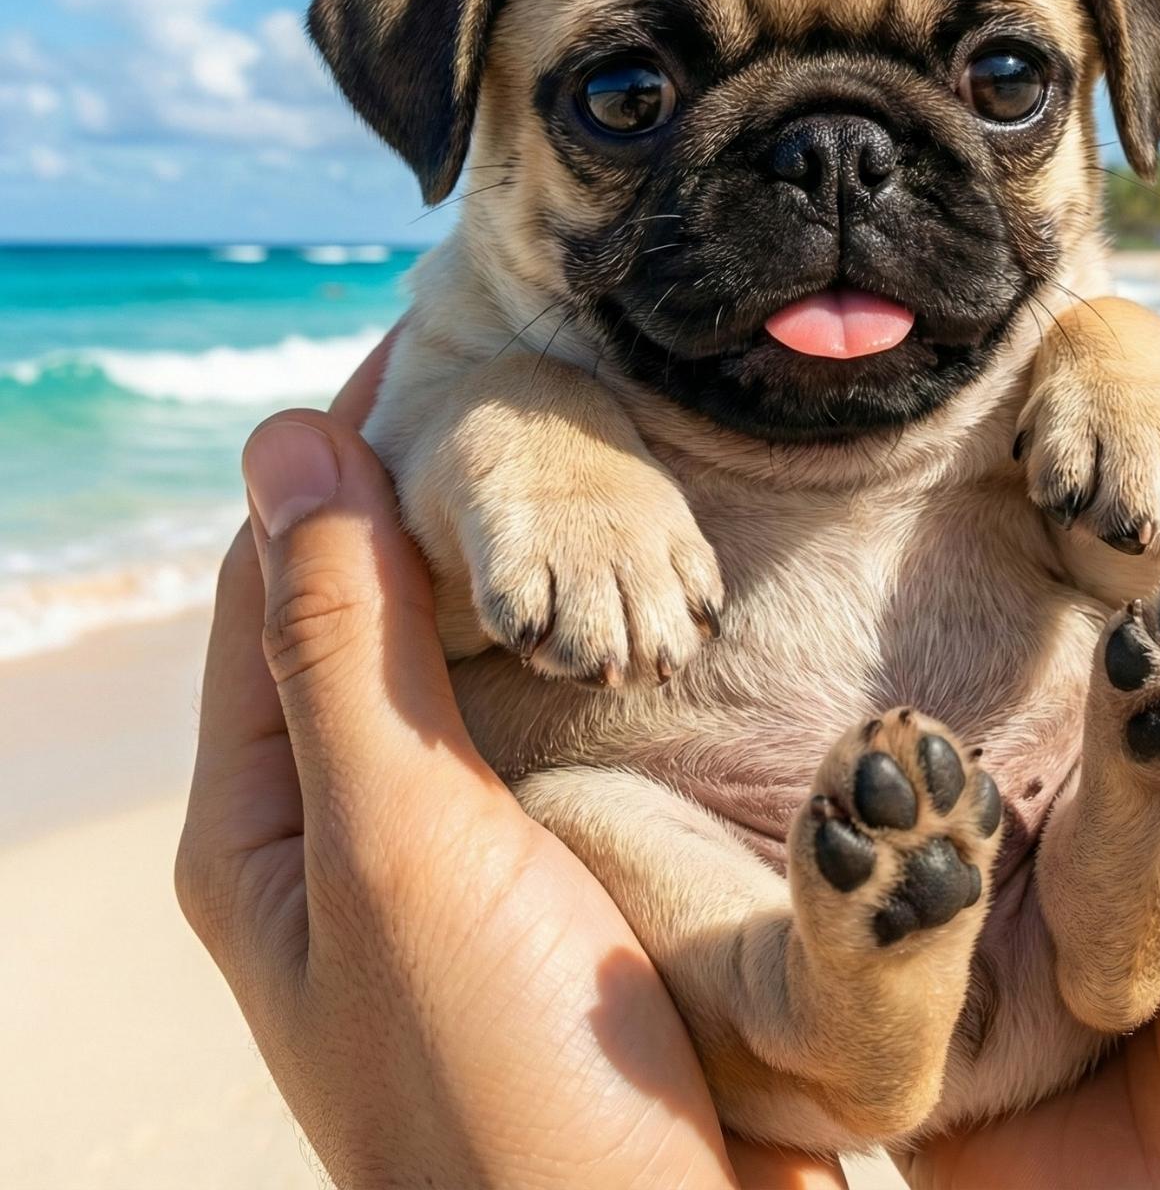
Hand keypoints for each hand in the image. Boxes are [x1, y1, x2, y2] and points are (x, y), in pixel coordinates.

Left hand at [174, 335, 839, 1189]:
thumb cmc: (499, 1091)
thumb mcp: (395, 847)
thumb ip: (340, 645)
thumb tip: (283, 440)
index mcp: (264, 822)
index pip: (278, 574)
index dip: (341, 443)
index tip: (432, 329)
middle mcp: (342, 834)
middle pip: (363, 607)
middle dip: (426, 484)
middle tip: (528, 370)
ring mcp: (449, 861)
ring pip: (458, 660)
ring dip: (505, 557)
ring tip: (587, 451)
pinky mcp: (548, 881)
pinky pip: (539, 722)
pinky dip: (571, 639)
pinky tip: (634, 595)